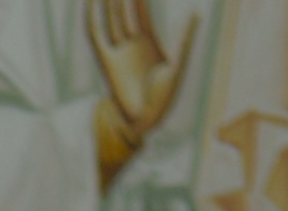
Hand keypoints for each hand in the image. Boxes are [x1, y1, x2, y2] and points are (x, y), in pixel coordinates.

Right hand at [90, 0, 191, 175]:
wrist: (144, 120)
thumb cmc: (164, 97)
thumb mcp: (178, 65)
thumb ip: (184, 38)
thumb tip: (196, 11)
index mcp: (150, 41)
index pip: (141, 10)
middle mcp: (132, 43)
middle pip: (123, 10)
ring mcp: (118, 50)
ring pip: (110, 18)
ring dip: (107, 1)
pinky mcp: (105, 61)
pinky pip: (96, 35)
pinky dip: (92, 18)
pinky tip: (91, 2)